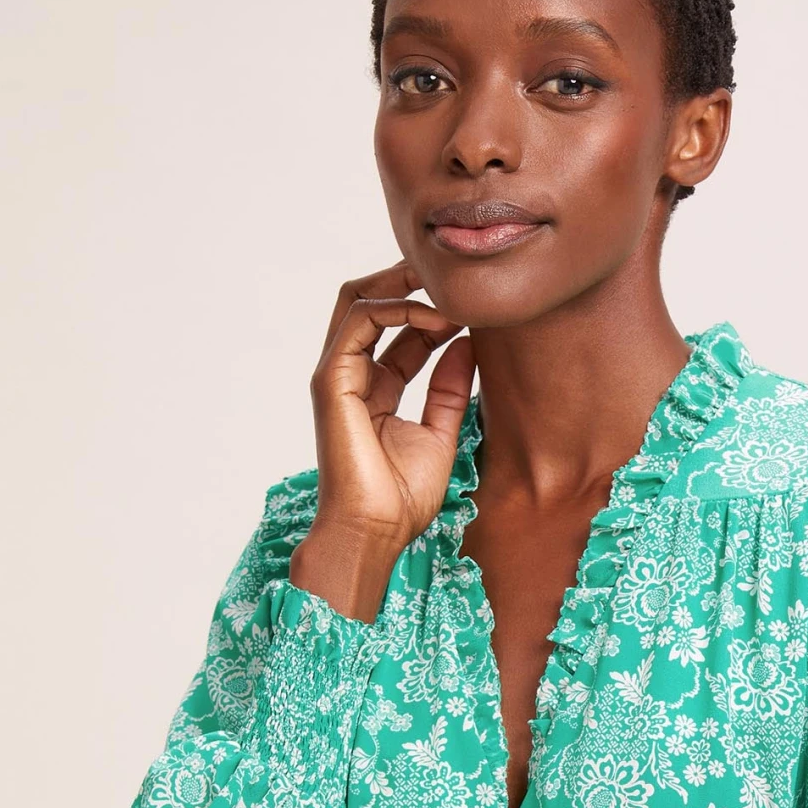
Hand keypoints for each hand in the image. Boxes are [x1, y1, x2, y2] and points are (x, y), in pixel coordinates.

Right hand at [290, 260, 477, 619]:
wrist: (375, 531)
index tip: (475, 311)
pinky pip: (361, 320)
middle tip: (452, 276)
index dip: (436, 315)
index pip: (401, 333)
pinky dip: (399, 309)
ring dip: (404, 286)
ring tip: (447, 288)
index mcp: (375, 390)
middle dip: (409, 281)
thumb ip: (450, 390)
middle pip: (370, 303)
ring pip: (359, 300)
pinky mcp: (332, 379)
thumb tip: (466, 345)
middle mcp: (351, 376)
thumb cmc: (401, 498)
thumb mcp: (440, 435)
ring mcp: (338, 375)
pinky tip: (437, 319)